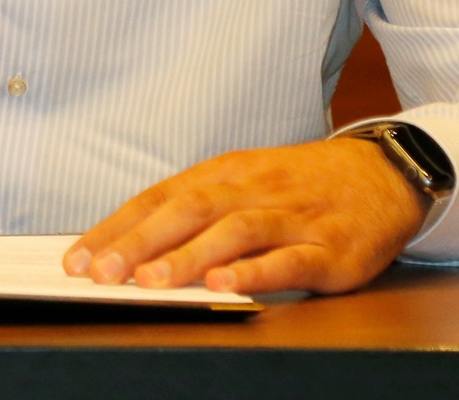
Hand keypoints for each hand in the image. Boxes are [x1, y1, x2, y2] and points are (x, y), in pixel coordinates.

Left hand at [63, 138, 428, 295]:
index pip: (158, 199)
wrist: (382, 173)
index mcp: (223, 173)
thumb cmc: (299, 185)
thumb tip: (130, 245)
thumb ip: (195, 210)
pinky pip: (288, 259)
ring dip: (188, 257)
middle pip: (186, 211)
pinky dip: (255, 272)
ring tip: (150, 282)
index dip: (116, 228)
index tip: (76, 258)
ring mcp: (290, 217)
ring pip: (232, 232)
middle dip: (138, 243)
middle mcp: (251, 189)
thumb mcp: (243, 183)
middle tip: (99, 272)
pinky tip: (227, 286)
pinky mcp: (328, 248)